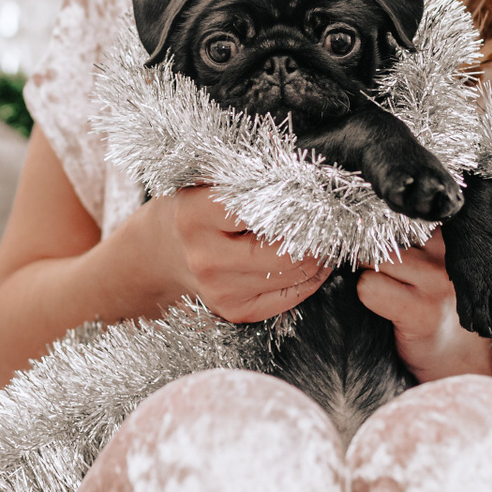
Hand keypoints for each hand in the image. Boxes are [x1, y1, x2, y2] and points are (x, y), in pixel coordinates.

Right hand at [145, 185, 332, 322]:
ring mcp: (221, 291)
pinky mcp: (235, 312)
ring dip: (318, 255)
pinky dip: (311, 278)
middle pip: (285, 250)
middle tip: (330, 218)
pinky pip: (291, 297)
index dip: (294, 201)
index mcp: (195, 216)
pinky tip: (314, 260)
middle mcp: (206, 258)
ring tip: (323, 236)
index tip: (313, 194)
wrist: (160, 255)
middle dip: (316, 234)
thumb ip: (244, 179)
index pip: (259, 208)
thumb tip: (302, 181)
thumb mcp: (204, 182)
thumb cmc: (192, 210)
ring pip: (294, 274)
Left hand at [356, 229, 491, 381]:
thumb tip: (365, 220)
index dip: (381, 226)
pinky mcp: (421, 309)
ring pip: (373, 259)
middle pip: (383, 233)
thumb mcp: (434, 263)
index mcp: (451, 236)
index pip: (401, 212)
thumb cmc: (442, 307)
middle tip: (383, 275)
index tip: (379, 241)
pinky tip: (388, 310)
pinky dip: (365, 295)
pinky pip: (369, 286)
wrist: (463, 360)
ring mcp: (436, 280)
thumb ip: (414, 239)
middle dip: (372, 253)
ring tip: (389, 293)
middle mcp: (448, 253)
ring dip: (369, 275)